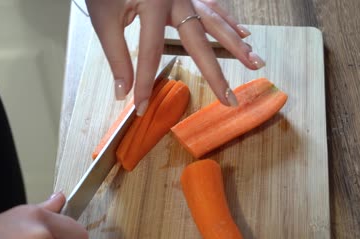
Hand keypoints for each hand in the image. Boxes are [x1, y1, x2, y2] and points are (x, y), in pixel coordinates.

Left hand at [86, 0, 265, 114]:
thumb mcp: (104, 19)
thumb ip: (116, 55)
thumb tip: (123, 92)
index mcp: (154, 4)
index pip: (151, 53)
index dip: (144, 82)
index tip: (142, 107)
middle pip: (199, 41)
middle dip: (215, 73)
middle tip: (230, 99)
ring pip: (215, 21)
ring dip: (235, 44)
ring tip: (255, 62)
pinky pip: (212, 7)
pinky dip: (228, 21)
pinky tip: (243, 32)